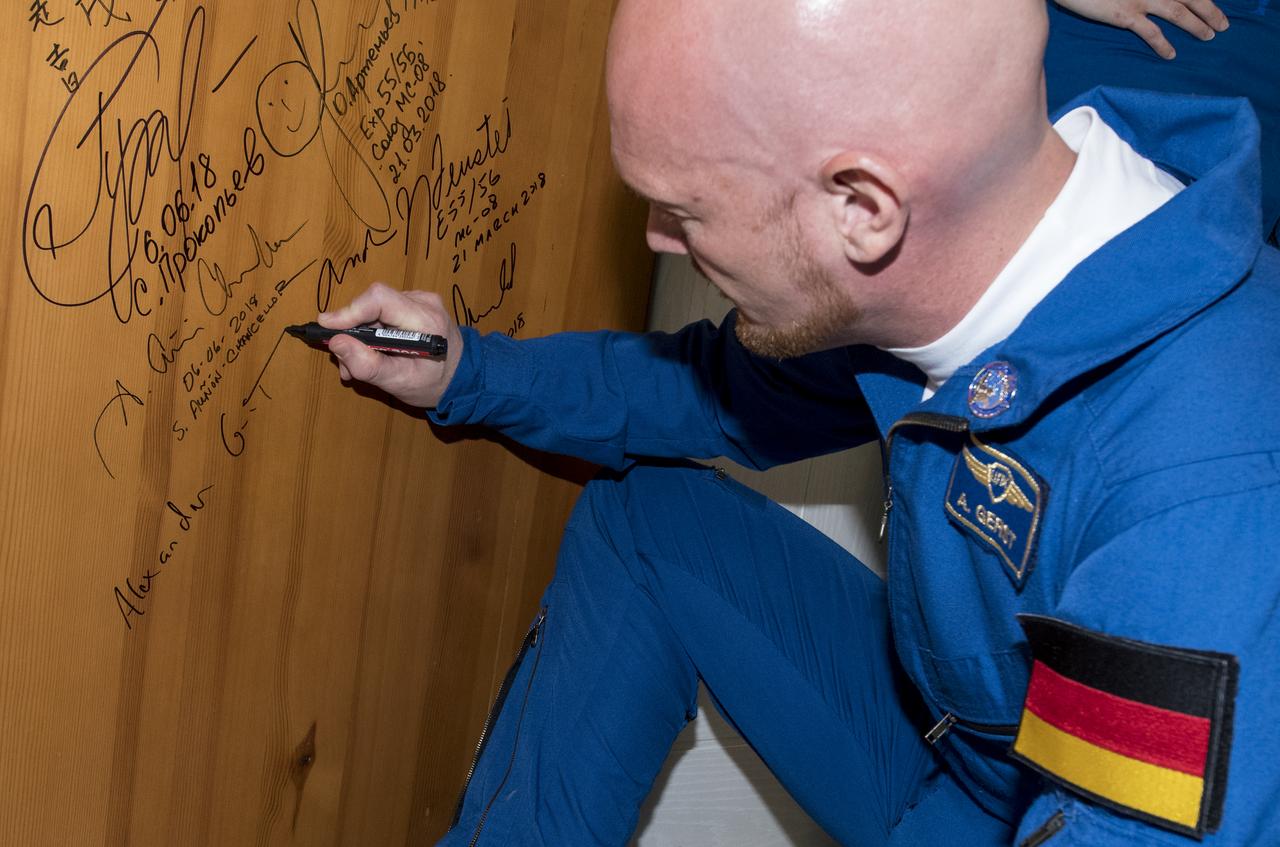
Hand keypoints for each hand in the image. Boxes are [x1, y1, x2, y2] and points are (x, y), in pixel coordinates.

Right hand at [317, 283, 463, 408]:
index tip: (327, 327)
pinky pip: (382, 311)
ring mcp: (420, 300)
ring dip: (359, 335)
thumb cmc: (435, 384)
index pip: (380, 299)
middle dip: (351, 331)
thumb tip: (336, 343)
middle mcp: (424, 302)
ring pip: (374, 309)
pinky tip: (370, 352)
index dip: (349, 311)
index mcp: (426, 320)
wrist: (462, 378)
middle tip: (343, 360)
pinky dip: (370, 332)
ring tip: (355, 364)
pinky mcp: (413, 304)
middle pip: (373, 304)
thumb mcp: (400, 383)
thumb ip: (368, 365)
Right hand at [1054, 0, 1228, 58]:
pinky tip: (1171, 54)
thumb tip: (1145, 3)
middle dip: (1210, 10)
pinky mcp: (1125, 14)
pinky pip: (1151, 32)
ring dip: (1197, 25)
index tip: (1214, 7)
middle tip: (1223, 25)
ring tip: (1209, 36)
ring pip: (1179, 12)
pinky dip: (1163, 44)